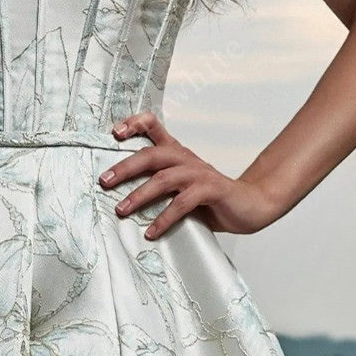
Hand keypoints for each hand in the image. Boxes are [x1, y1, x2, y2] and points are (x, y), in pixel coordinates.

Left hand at [98, 110, 280, 238]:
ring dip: (140, 195)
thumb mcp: (180, 188)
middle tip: (104, 181)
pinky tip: (152, 231)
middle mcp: (186, 159)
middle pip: (151, 155)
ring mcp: (199, 173)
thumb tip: (119, 199)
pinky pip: (183, 203)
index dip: (135, 123)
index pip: (154, 126)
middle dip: (125, 167)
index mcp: (176, 153)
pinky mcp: (212, 190)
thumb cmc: (210, 198)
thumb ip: (157, 187)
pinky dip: (165, 218)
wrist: (251, 205)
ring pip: (164, 178)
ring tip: (122, 210)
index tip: (115, 132)